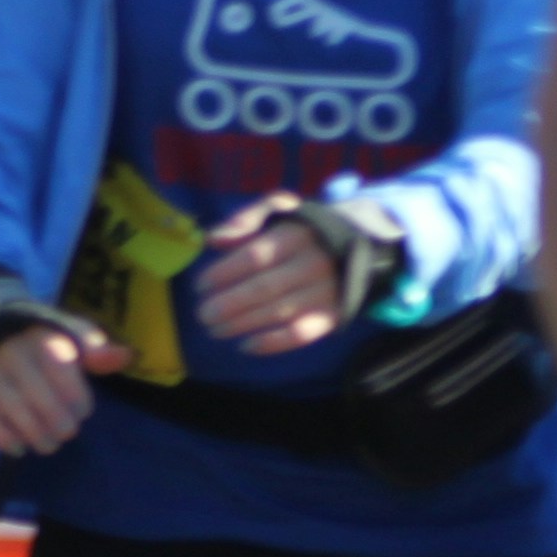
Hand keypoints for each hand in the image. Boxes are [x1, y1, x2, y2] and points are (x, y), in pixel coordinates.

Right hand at [0, 320, 135, 457]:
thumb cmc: (45, 344)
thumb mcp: (73, 339)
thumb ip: (97, 350)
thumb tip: (124, 357)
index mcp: (41, 338)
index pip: (61, 370)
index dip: (77, 397)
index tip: (83, 411)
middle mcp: (11, 351)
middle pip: (36, 393)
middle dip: (57, 421)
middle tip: (67, 433)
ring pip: (11, 407)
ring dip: (34, 434)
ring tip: (48, 445)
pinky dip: (3, 437)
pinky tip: (19, 448)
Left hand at [191, 192, 356, 356]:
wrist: (355, 243)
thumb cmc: (301, 228)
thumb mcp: (278, 210)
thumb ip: (245, 219)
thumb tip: (212, 239)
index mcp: (297, 235)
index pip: (255, 256)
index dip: (224, 272)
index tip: (200, 285)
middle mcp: (314, 264)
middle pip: (265, 287)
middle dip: (229, 303)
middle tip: (202, 314)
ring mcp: (326, 291)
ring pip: (280, 312)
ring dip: (243, 324)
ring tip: (214, 330)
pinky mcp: (333, 313)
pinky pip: (302, 333)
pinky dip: (273, 343)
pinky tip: (246, 346)